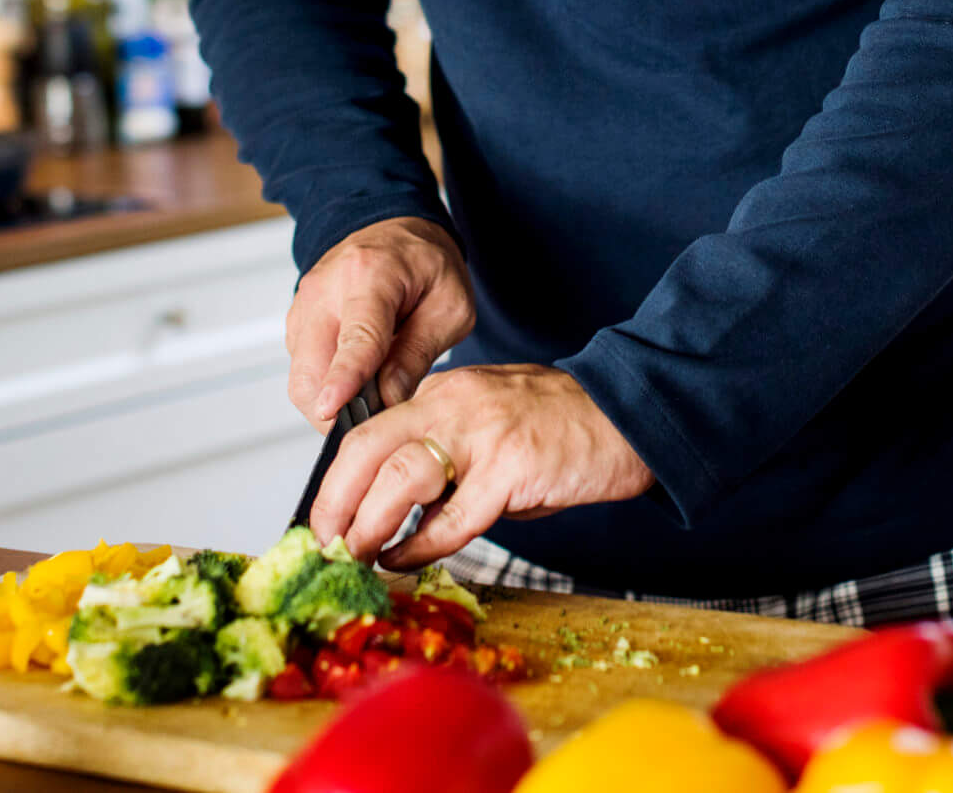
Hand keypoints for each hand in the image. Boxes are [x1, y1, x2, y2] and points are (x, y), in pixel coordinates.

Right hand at [287, 216, 475, 426]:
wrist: (394, 229)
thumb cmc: (427, 263)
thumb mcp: (450, 306)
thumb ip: (419, 353)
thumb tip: (390, 400)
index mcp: (371, 275)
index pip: (355, 337)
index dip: (344, 379)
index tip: (333, 410)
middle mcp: (325, 288)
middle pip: (311, 369)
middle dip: (335, 410)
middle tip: (374, 422)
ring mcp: (304, 305)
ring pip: (301, 377)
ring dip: (330, 401)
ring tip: (370, 396)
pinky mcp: (297, 321)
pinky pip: (303, 368)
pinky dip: (325, 385)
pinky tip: (356, 378)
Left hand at [308, 363, 655, 568]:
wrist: (627, 417)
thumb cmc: (560, 429)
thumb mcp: (488, 427)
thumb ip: (446, 460)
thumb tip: (402, 516)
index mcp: (442, 393)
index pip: (368, 432)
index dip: (336, 481)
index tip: (325, 520)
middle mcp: (453, 405)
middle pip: (367, 448)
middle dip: (335, 502)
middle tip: (325, 544)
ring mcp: (483, 434)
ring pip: (401, 478)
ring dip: (370, 525)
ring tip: (359, 556)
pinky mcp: (513, 468)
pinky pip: (454, 518)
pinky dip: (422, 546)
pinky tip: (406, 560)